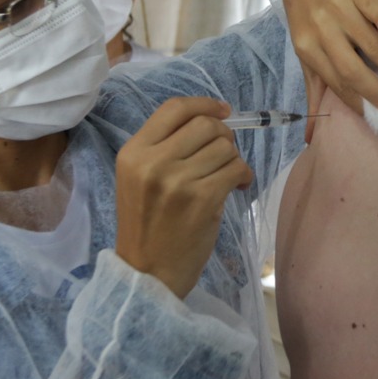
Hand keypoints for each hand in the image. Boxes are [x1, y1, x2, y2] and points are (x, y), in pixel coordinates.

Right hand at [114, 96, 251, 297]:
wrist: (147, 274)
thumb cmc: (146, 226)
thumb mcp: (139, 178)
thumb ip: (164, 147)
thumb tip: (210, 119)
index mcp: (133, 152)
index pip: (174, 108)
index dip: (204, 104)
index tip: (222, 110)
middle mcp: (153, 162)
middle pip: (205, 124)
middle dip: (224, 135)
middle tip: (225, 153)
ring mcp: (178, 181)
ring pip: (225, 147)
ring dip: (234, 159)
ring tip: (228, 176)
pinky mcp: (203, 199)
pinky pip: (236, 169)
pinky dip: (243, 176)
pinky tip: (237, 187)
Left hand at [283, 0, 377, 141]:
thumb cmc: (309, 19)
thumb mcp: (307, 55)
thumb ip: (314, 92)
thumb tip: (311, 139)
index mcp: (309, 50)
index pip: (339, 85)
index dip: (364, 106)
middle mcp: (322, 32)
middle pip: (354, 70)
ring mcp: (339, 9)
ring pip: (370, 44)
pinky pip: (371, 6)